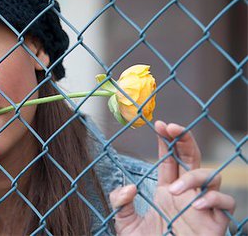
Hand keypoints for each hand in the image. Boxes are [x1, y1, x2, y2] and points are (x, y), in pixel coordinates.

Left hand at [109, 121, 235, 235]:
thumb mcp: (125, 223)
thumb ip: (120, 203)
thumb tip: (129, 187)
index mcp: (167, 191)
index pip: (170, 160)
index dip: (166, 141)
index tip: (159, 125)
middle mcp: (187, 194)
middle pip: (192, 159)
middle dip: (184, 139)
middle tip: (171, 127)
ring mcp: (202, 206)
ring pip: (212, 177)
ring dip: (193, 177)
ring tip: (172, 190)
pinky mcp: (216, 223)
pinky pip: (226, 204)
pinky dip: (214, 199)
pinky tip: (196, 205)